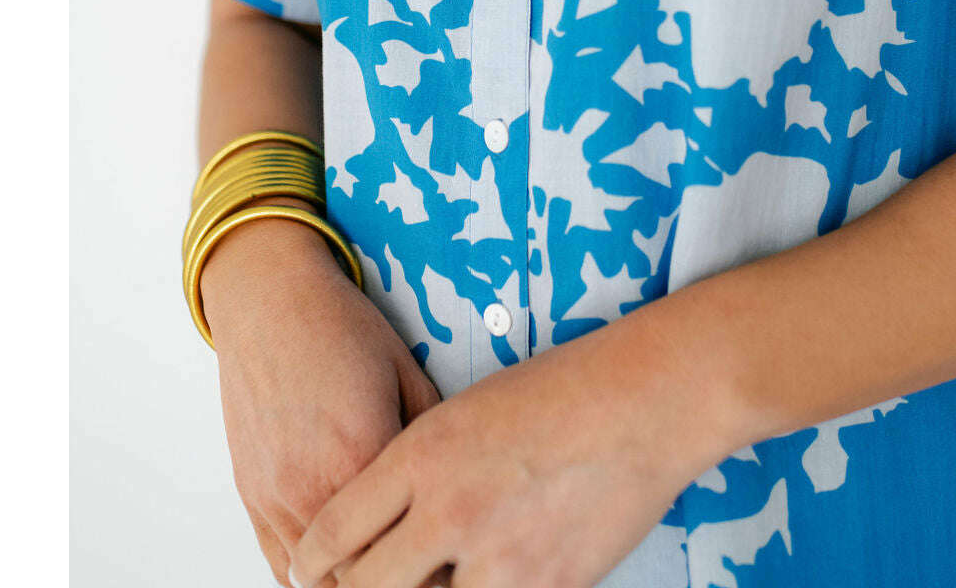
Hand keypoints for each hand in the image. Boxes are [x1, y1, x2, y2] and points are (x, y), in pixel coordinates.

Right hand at [199, 208, 442, 586]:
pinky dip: (314, 572)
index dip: (438, 556)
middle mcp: (312, 486)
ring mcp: (275, 496)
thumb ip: (431, 437)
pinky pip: (282, 565)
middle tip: (425, 552)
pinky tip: (344, 559)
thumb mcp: (406, 371)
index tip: (457, 551)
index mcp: (361, 455)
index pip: (408, 541)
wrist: (270, 299)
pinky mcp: (252, 496)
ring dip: (355, 577)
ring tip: (388, 559)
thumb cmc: (340, 326)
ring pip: (320, 580)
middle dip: (398, 570)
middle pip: (363, 574)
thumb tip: (458, 483)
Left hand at [287, 312, 730, 587]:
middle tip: (359, 586)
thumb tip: (388, 517)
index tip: (310, 570)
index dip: (312, 562)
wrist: (644, 400)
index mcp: (423, 453)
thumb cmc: (562, 388)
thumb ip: (420, 466)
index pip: (334, 531)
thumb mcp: (469, 409)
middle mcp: (448, 509)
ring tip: (427, 579)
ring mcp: (497, 556)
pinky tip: (478, 580)